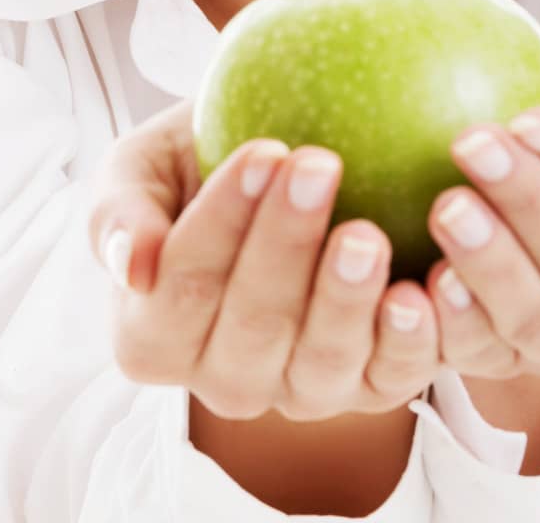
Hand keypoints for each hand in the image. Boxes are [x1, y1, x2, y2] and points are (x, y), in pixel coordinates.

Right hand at [87, 99, 442, 420]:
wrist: (286, 170)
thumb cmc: (203, 158)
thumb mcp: (144, 166)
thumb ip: (120, 210)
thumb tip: (132, 265)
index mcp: (153, 334)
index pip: (179, 288)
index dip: (221, 224)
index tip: (264, 151)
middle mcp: (224, 378)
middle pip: (250, 327)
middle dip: (285, 246)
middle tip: (318, 166)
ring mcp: (299, 389)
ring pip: (318, 364)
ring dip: (343, 300)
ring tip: (366, 233)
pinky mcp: (370, 386)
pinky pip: (390, 378)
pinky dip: (408, 342)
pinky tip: (420, 291)